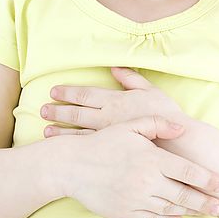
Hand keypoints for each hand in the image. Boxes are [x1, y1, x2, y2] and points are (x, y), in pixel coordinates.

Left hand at [42, 66, 182, 136]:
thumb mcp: (151, 90)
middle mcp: (107, 117)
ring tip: (46, 130)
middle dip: (58, 110)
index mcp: (115, 100)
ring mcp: (107, 136)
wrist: (176, 143)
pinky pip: (87, 147)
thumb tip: (114, 67)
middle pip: (76, 112)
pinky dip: (72, 145)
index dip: (68, 92)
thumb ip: (131, 78)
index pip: (85, 94)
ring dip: (60, 130)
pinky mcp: (111, 150)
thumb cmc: (166, 115)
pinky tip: (63, 147)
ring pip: (78, 131)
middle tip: (42, 109)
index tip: (53, 91)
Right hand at [57, 115, 218, 217]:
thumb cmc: (103, 143)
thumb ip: (159, 124)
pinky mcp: (125, 212)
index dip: (206, 179)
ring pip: (170, 209)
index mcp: (152, 158)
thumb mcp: (131, 126)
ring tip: (204, 212)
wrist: (71, 166)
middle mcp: (147, 181)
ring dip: (189, 212)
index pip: (187, 171)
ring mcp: (136, 199)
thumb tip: (182, 128)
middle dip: (204, 202)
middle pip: (183, 195)